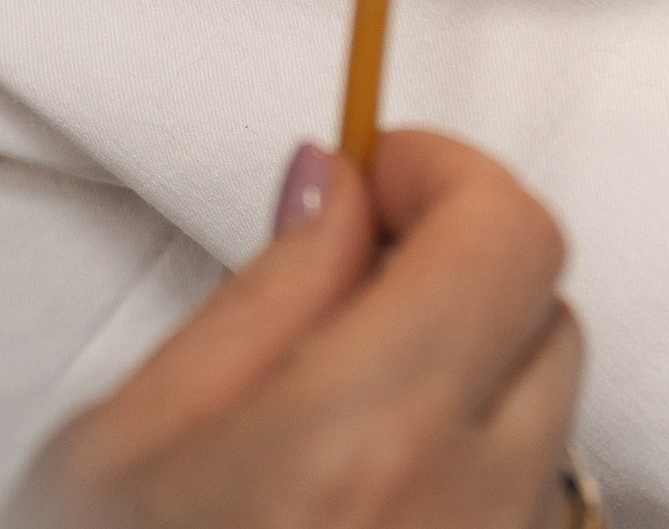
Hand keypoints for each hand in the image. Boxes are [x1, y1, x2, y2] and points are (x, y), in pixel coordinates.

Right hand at [0, 131, 584, 528]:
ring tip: (349, 419)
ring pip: (548, 413)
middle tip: (359, 282)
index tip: (388, 172)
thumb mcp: (120, 451)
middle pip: (545, 309)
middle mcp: (461, 507)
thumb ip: (260, 299)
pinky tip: (375, 502)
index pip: (506, 233)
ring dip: (475, 381)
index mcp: (363, 436)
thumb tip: (337, 186)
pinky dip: (477, 477)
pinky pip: (530, 506)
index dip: (448, 176)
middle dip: (464, 271)